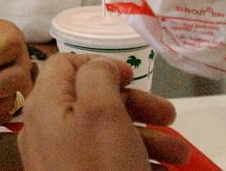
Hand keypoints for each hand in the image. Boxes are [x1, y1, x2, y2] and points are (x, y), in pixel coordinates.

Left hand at [18, 54, 190, 170]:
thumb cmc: (99, 170)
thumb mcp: (101, 111)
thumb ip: (98, 75)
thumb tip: (99, 65)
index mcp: (46, 104)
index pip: (66, 64)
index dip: (101, 64)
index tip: (133, 77)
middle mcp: (48, 130)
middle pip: (92, 100)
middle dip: (135, 105)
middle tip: (169, 115)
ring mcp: (61, 161)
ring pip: (106, 133)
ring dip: (146, 136)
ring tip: (179, 153)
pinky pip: (106, 162)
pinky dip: (137, 161)